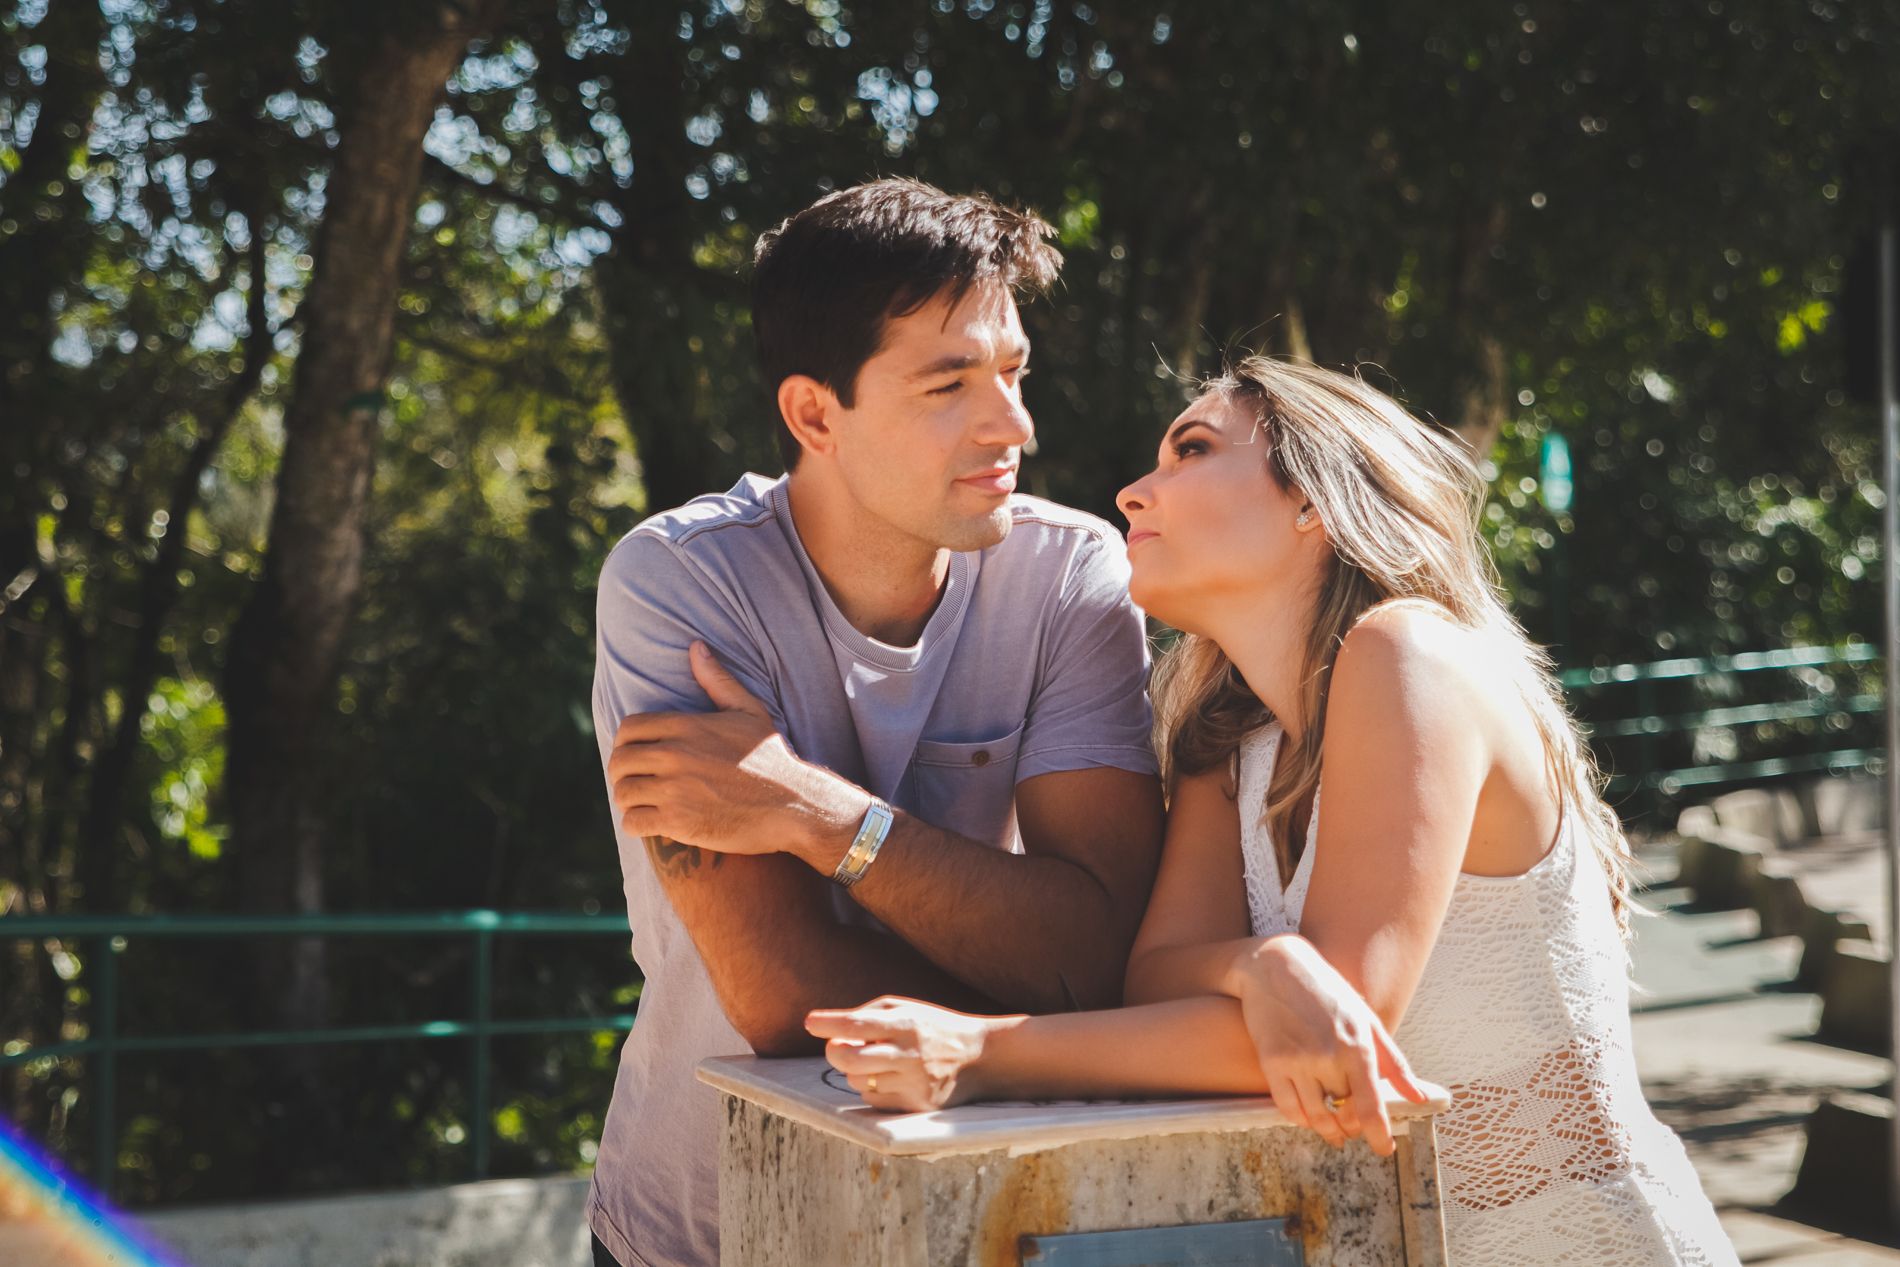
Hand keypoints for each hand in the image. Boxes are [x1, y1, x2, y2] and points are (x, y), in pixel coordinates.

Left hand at [609, 642, 865, 857]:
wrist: (793, 805)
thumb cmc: (772, 759)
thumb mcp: (749, 711)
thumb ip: (718, 680)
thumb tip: (696, 647)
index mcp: (686, 726)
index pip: (629, 729)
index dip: (626, 743)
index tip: (635, 755)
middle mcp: (675, 755)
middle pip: (619, 761)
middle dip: (622, 773)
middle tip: (635, 782)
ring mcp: (675, 789)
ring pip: (623, 792)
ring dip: (627, 800)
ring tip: (640, 803)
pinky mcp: (678, 822)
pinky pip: (633, 822)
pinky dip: (636, 824)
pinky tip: (649, 823)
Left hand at [805, 996, 1012, 1112]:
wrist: (980, 1058)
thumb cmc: (932, 1027)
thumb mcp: (906, 1009)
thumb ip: (869, 1015)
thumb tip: (831, 1032)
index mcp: (906, 1023)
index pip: (859, 1024)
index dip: (830, 1024)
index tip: (810, 1022)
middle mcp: (909, 1054)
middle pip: (850, 1059)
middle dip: (834, 1052)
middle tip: (834, 1047)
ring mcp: (913, 1083)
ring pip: (857, 1081)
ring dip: (855, 1071)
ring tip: (875, 1060)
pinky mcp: (915, 1106)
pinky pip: (872, 1099)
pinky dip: (870, 1088)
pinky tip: (888, 1077)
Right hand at [1225, 935, 1426, 1155]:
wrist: (1276, 966)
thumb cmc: (1327, 991)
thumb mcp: (1366, 1019)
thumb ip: (1394, 1062)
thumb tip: (1418, 1098)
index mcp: (1357, 1045)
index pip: (1371, 1106)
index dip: (1379, 1135)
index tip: (1383, 1149)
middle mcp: (1328, 1056)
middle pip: (1344, 1113)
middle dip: (1352, 1125)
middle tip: (1354, 1128)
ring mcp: (1297, 1060)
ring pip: (1315, 1116)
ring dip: (1327, 1129)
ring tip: (1333, 1131)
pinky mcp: (1272, 1062)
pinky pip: (1287, 1108)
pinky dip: (1300, 1119)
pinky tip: (1308, 1116)